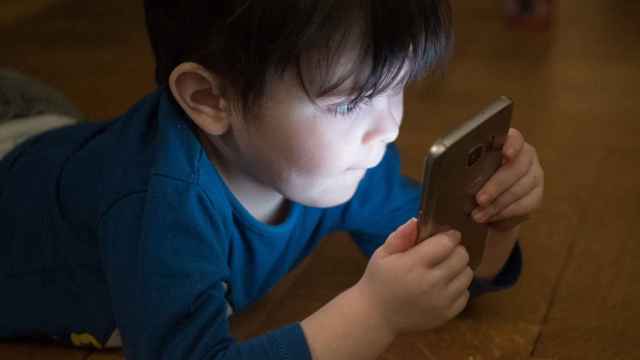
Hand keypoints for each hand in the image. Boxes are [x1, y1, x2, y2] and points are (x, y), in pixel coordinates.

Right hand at [356, 218, 471, 334]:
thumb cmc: (378, 281)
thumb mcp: (382, 254)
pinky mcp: (446, 315)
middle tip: (445, 252)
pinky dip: (459, 287)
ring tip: (445, 268)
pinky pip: (465, 294)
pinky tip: (444, 286)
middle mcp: (431, 283)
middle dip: (456, 250)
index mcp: (413, 265)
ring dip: (459, 268)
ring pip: (467, 275)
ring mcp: (441, 301)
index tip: (445, 235)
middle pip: (461, 257)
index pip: (446, 243)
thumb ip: (400, 236)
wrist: (376, 316)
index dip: (449, 235)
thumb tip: (417, 220)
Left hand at [471, 128, 543, 231]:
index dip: (511, 145)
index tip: (505, 154)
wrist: (486, 204)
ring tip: (478, 214)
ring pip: (520, 188)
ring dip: (497, 204)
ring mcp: (534, 176)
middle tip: (479, 199)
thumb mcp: (467, 171)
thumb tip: (453, 172)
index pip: (515, 138)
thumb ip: (466, 167)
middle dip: (497, 184)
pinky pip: (525, 205)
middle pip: (517, 167)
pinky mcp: (536, 196)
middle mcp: (525, 156)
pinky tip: (490, 218)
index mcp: (507, 143)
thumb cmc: (472, 181)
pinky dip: (505, 213)